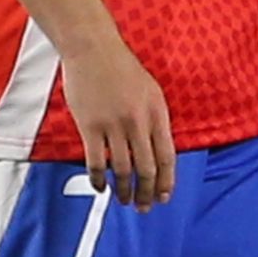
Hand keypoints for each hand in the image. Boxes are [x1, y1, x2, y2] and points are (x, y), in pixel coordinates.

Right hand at [61, 36, 174, 208]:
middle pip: (147, 168)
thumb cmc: (121, 68)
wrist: (93, 49)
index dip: (167, 181)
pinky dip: (99, 179)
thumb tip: (158, 151)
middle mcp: (138, 121)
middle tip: (145, 207)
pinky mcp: (90, 126)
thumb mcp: (150, 91)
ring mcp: (114, 125)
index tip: (165, 196)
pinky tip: (101, 187)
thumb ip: (154, 120)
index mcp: (157, 113)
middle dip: (148, 192)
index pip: (167, 156)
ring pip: (123, 169)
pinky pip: (96, 162)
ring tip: (124, 200)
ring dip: (124, 190)